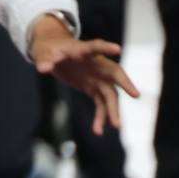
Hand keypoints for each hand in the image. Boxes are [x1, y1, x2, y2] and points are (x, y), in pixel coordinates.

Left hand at [30, 14, 139, 135]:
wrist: (52, 53)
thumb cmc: (49, 49)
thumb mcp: (43, 53)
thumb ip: (44, 61)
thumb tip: (43, 68)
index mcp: (82, 50)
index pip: (95, 47)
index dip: (105, 47)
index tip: (117, 49)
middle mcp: (95, 64)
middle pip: (114, 73)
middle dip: (125, 83)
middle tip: (136, 95)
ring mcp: (96, 77)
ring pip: (110, 94)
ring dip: (113, 109)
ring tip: (116, 126)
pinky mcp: (93, 88)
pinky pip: (101, 104)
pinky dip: (100, 117)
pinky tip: (98, 130)